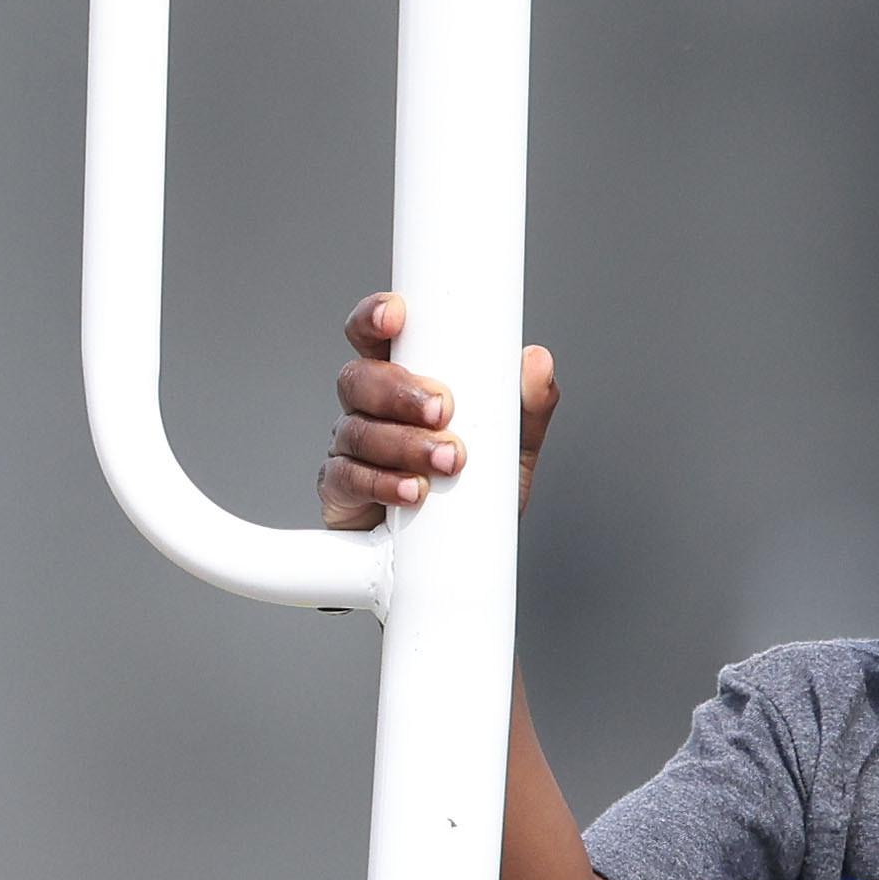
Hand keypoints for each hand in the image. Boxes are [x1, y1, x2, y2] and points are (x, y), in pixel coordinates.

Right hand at [320, 297, 558, 527]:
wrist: (451, 563)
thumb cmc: (470, 496)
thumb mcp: (509, 453)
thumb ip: (526, 410)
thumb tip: (538, 362)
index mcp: (400, 384)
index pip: (374, 337)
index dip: (375, 318)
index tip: (397, 316)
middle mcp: (368, 409)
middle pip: (359, 378)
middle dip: (399, 389)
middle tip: (442, 409)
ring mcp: (349, 448)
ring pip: (357, 429)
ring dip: (403, 443)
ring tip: (447, 460)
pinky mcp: (340, 491)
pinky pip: (348, 478)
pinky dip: (382, 483)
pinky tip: (412, 491)